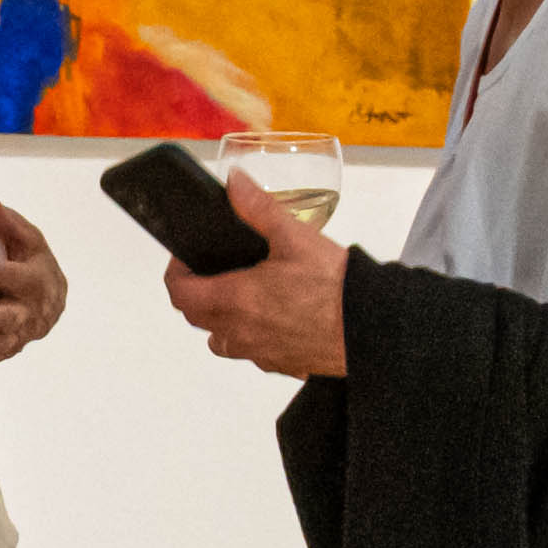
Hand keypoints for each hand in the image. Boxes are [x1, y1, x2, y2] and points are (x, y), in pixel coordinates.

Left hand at [161, 169, 350, 375]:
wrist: (371, 328)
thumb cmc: (337, 289)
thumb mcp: (294, 236)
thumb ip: (258, 207)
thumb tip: (234, 184)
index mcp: (235, 300)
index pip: (180, 293)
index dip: (176, 272)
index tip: (186, 259)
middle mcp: (240, 332)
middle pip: (196, 317)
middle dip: (196, 292)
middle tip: (211, 270)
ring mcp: (260, 352)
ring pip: (221, 339)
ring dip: (220, 320)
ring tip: (240, 296)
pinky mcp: (282, 364)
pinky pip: (252, 353)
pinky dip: (251, 336)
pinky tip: (273, 317)